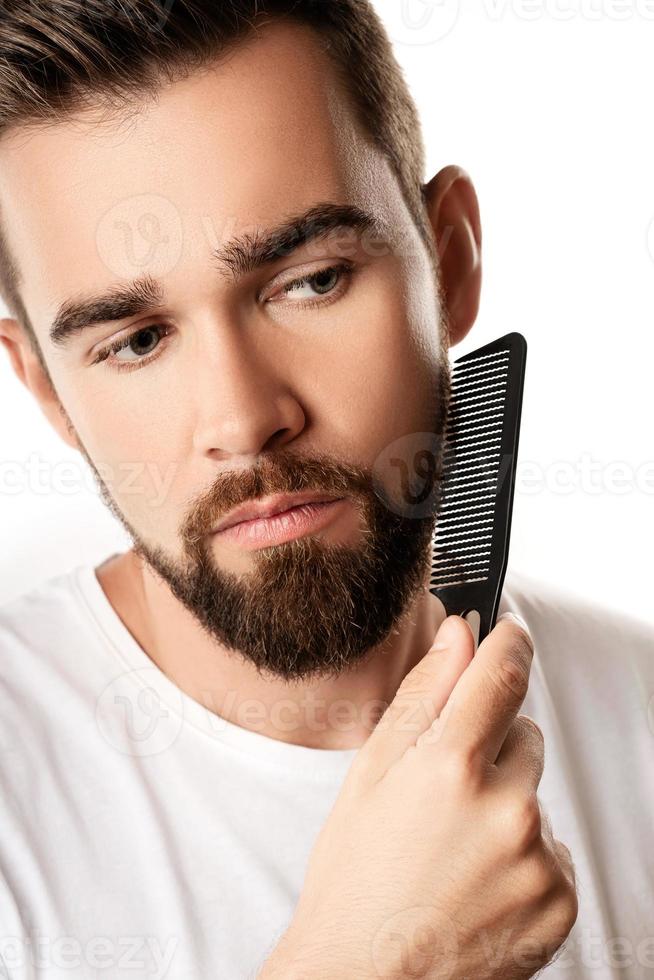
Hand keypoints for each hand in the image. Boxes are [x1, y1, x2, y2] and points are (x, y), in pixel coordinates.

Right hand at [261, 612, 577, 978]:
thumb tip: (458, 636)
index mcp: (451, 767)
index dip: (510, 641)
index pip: (504, 673)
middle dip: (491, 746)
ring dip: (507, 801)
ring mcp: (538, 857)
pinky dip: (522, 853)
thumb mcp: (371, 775)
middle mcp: (506, 808)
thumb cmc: (355, 879)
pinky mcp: (559, 899)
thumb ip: (421, 696)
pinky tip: (477, 878)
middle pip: (523, 734)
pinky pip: (551, 846)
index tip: (509, 633)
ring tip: (455, 844)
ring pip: (535, 792)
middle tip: (444, 789)